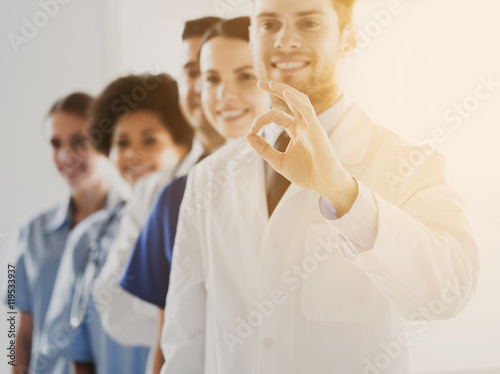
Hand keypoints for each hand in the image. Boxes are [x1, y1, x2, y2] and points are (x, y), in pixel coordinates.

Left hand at [246, 81, 357, 215]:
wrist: (324, 185)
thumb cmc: (306, 173)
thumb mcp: (278, 161)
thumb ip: (263, 149)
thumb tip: (247, 135)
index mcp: (296, 130)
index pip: (276, 115)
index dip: (261, 120)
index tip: (250, 131)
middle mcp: (304, 124)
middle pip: (290, 100)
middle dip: (275, 89)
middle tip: (260, 83)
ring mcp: (312, 126)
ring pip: (300, 100)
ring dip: (285, 90)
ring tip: (271, 83)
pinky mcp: (317, 131)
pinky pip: (307, 111)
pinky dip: (296, 100)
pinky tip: (285, 93)